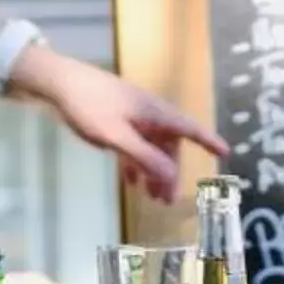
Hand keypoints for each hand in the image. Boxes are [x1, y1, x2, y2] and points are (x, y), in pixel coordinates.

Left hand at [32, 54, 226, 203]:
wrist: (57, 83)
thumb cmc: (88, 106)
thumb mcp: (115, 137)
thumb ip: (144, 157)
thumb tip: (171, 177)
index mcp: (155, 113)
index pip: (190, 128)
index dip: (208, 141)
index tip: (225, 153)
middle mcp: (150, 113)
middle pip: (170, 145)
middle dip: (171, 173)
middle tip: (166, 201)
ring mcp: (133, 116)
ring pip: (152, 147)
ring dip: (153, 171)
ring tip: (150, 198)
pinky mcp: (116, 119)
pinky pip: (135, 145)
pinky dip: (136, 163)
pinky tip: (131, 181)